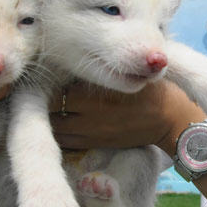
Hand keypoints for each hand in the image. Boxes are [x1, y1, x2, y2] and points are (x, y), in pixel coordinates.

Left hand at [49, 80, 205, 155]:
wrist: (168, 119)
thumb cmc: (150, 89)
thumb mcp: (124, 74)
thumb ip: (99, 70)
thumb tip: (71, 63)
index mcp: (94, 96)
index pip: (55, 91)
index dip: (44, 86)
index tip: (41, 78)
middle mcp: (88, 116)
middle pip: (51, 110)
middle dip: (42, 102)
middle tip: (37, 93)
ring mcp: (91, 133)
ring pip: (55, 129)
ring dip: (47, 119)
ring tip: (43, 108)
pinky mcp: (96, 143)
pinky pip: (67, 142)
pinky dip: (58, 133)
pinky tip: (56, 124)